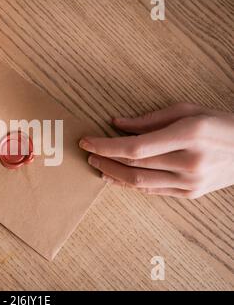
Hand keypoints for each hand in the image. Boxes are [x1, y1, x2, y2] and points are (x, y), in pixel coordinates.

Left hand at [79, 102, 233, 198]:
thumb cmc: (218, 124)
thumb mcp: (188, 110)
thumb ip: (149, 119)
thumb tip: (116, 123)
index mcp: (189, 134)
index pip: (135, 146)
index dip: (106, 145)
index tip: (86, 141)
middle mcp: (190, 161)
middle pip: (134, 165)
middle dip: (105, 158)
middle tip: (88, 152)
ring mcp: (191, 182)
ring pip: (139, 182)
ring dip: (113, 174)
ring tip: (97, 165)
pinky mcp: (190, 194)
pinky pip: (152, 191)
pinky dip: (130, 184)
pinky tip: (116, 177)